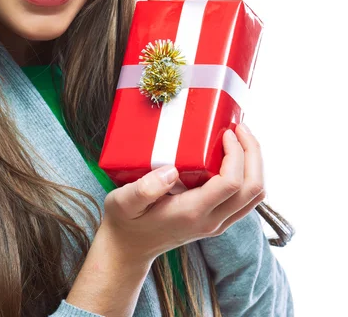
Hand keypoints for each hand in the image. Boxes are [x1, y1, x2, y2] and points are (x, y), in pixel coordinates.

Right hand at [100, 124, 265, 266]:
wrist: (129, 249)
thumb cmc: (125, 222)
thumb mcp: (124, 202)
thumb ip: (145, 188)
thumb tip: (171, 170)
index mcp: (192, 212)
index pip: (231, 184)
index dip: (236, 154)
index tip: (225, 132)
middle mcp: (211, 221)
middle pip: (253, 190)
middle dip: (253, 154)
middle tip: (239, 128)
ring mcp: (217, 223)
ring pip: (254, 196)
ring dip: (254, 164)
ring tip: (240, 139)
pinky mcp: (216, 221)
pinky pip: (245, 199)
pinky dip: (246, 175)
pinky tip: (231, 157)